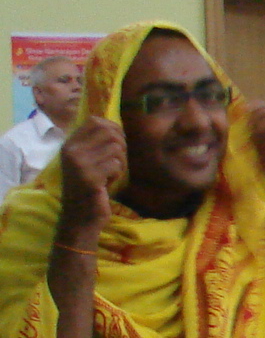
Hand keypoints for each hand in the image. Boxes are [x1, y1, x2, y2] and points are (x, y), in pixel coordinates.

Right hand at [57, 116, 124, 238]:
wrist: (80, 217)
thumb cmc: (89, 188)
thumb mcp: (87, 161)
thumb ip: (95, 144)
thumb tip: (115, 126)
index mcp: (69, 144)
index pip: (94, 120)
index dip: (113, 128)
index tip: (118, 143)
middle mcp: (71, 150)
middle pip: (108, 132)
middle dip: (121, 145)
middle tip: (118, 161)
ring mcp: (79, 164)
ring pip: (115, 148)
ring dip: (120, 162)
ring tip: (111, 174)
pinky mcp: (89, 177)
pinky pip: (115, 165)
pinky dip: (118, 174)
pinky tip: (109, 183)